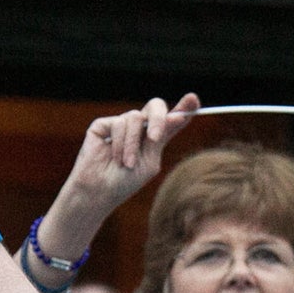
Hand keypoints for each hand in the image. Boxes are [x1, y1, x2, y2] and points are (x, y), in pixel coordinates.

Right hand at [31, 93, 202, 270]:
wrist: (100, 192)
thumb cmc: (125, 182)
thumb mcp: (150, 161)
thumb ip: (163, 137)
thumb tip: (177, 116)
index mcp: (154, 138)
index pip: (171, 119)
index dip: (184, 108)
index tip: (194, 100)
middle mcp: (139, 128)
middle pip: (155, 106)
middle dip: (159, 119)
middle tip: (155, 138)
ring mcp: (120, 125)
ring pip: (136, 118)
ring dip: (132, 145)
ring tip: (126, 164)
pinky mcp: (103, 125)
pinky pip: (119, 123)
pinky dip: (119, 143)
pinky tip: (114, 158)